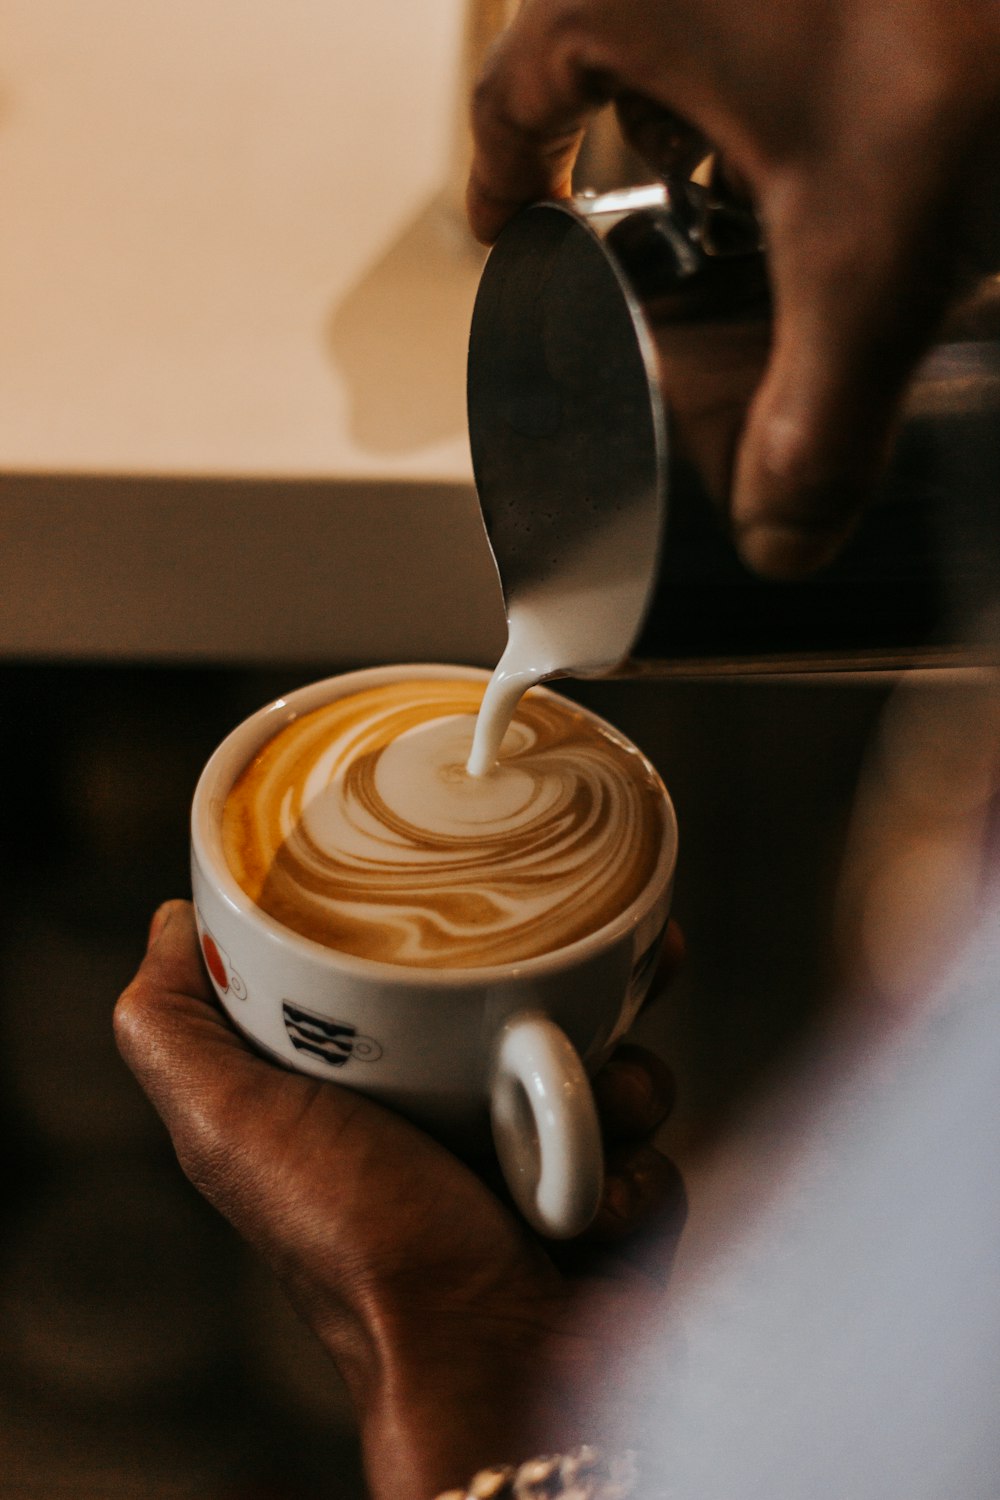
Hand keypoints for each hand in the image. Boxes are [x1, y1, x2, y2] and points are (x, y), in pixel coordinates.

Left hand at [115, 902, 685, 1499]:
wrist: (483, 1370)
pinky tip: (593, 1206)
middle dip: (588, 992)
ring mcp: (544, 1165)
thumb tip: (169, 923)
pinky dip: (635, 1173)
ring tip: (594, 1117)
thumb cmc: (354, 1247)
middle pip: (545, 1009)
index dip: (468, 927)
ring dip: (623, 1086)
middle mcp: (462, 1120)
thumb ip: (175, 1031)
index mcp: (383, 1086)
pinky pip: (652, 1151)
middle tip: (616, 973)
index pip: (430, 976)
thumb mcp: (231, 1125)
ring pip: (619, 1070)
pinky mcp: (609, 1207)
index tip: (501, 879)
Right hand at [467, 0, 999, 576]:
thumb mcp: (873, 258)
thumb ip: (818, 423)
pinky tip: (860, 126)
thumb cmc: (977, 27)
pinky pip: (783, 10)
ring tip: (780, 193)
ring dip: (729, 107)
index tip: (501, 226)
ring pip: (705, 20)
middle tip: (675, 243)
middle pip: (612, 56)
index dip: (501, 173)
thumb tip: (780, 536)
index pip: (509, 91)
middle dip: (640, 155)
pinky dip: (799, 68)